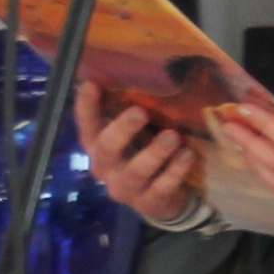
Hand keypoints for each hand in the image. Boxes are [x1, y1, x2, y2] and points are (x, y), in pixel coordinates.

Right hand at [77, 82, 206, 225]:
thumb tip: (130, 70)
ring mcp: (126, 189)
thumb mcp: (134, 132)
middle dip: (122, 129)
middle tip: (140, 111)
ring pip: (135, 171)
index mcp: (97, 146)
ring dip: (154, 152)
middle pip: (106, 149)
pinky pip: (162, 188)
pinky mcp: (150, 203)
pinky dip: (175, 171)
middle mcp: (105, 168)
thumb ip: (127, 110)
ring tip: (173, 135)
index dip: (86, 107)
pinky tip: (187, 155)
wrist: (161, 198)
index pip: (86, 125)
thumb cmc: (143, 152)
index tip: (92, 84)